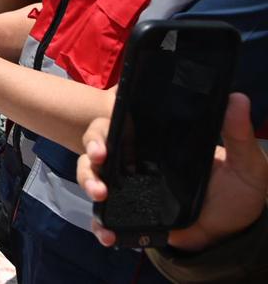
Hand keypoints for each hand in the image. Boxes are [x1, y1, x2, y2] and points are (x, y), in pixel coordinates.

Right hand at [79, 93, 267, 250]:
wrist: (234, 235)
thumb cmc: (237, 193)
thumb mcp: (244, 164)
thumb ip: (239, 134)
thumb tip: (237, 98)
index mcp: (156, 141)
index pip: (120, 125)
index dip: (104, 129)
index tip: (105, 140)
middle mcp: (138, 160)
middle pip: (98, 147)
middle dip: (91, 151)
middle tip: (99, 158)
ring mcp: (131, 187)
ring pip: (93, 176)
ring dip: (88, 181)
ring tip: (100, 195)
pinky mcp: (132, 214)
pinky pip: (105, 216)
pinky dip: (99, 223)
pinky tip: (105, 232)